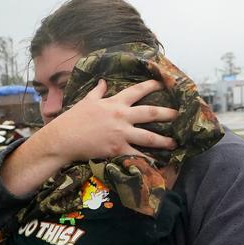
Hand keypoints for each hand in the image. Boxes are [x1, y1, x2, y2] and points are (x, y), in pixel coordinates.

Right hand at [39, 79, 177, 163]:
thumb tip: (104, 81)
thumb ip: (98, 91)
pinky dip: (147, 160)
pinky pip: (136, 155)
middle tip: (180, 115)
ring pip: (148, 137)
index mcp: (114, 103)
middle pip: (150, 113)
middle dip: (168, 114)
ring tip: (175, 143)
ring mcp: (120, 134)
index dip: (152, 86)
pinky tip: (157, 163)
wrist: (63, 139)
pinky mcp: (117, 150)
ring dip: (164, 140)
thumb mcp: (86, 101)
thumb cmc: (73, 119)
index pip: (137, 91)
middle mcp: (121, 117)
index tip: (164, 83)